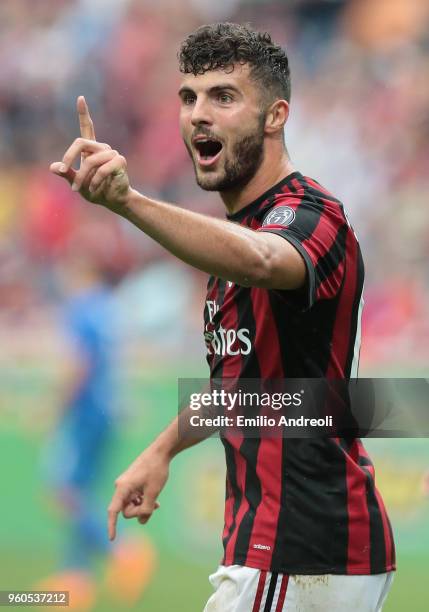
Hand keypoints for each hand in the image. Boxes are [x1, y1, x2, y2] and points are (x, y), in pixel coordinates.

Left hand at [50, 95, 130, 211]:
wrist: (113, 201)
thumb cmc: (95, 190)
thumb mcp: (76, 183)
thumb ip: (66, 174)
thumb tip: (53, 167)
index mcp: (91, 149)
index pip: (87, 127)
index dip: (84, 113)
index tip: (80, 98)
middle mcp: (102, 148)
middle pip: (80, 143)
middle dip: (68, 157)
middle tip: (63, 171)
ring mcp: (112, 154)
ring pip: (91, 160)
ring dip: (83, 176)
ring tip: (81, 188)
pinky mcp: (120, 162)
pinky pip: (102, 169)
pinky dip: (95, 181)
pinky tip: (94, 189)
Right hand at [107, 446, 169, 540]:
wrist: (160, 451)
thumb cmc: (156, 470)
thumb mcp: (153, 492)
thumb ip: (147, 509)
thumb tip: (141, 521)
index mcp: (123, 488)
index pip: (114, 511)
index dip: (112, 526)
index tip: (112, 539)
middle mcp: (121, 486)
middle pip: (126, 510)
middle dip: (139, 512)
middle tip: (154, 507)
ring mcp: (126, 484)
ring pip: (131, 505)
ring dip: (143, 506)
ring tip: (157, 504)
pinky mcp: (131, 483)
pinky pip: (134, 498)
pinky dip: (143, 501)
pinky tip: (155, 501)